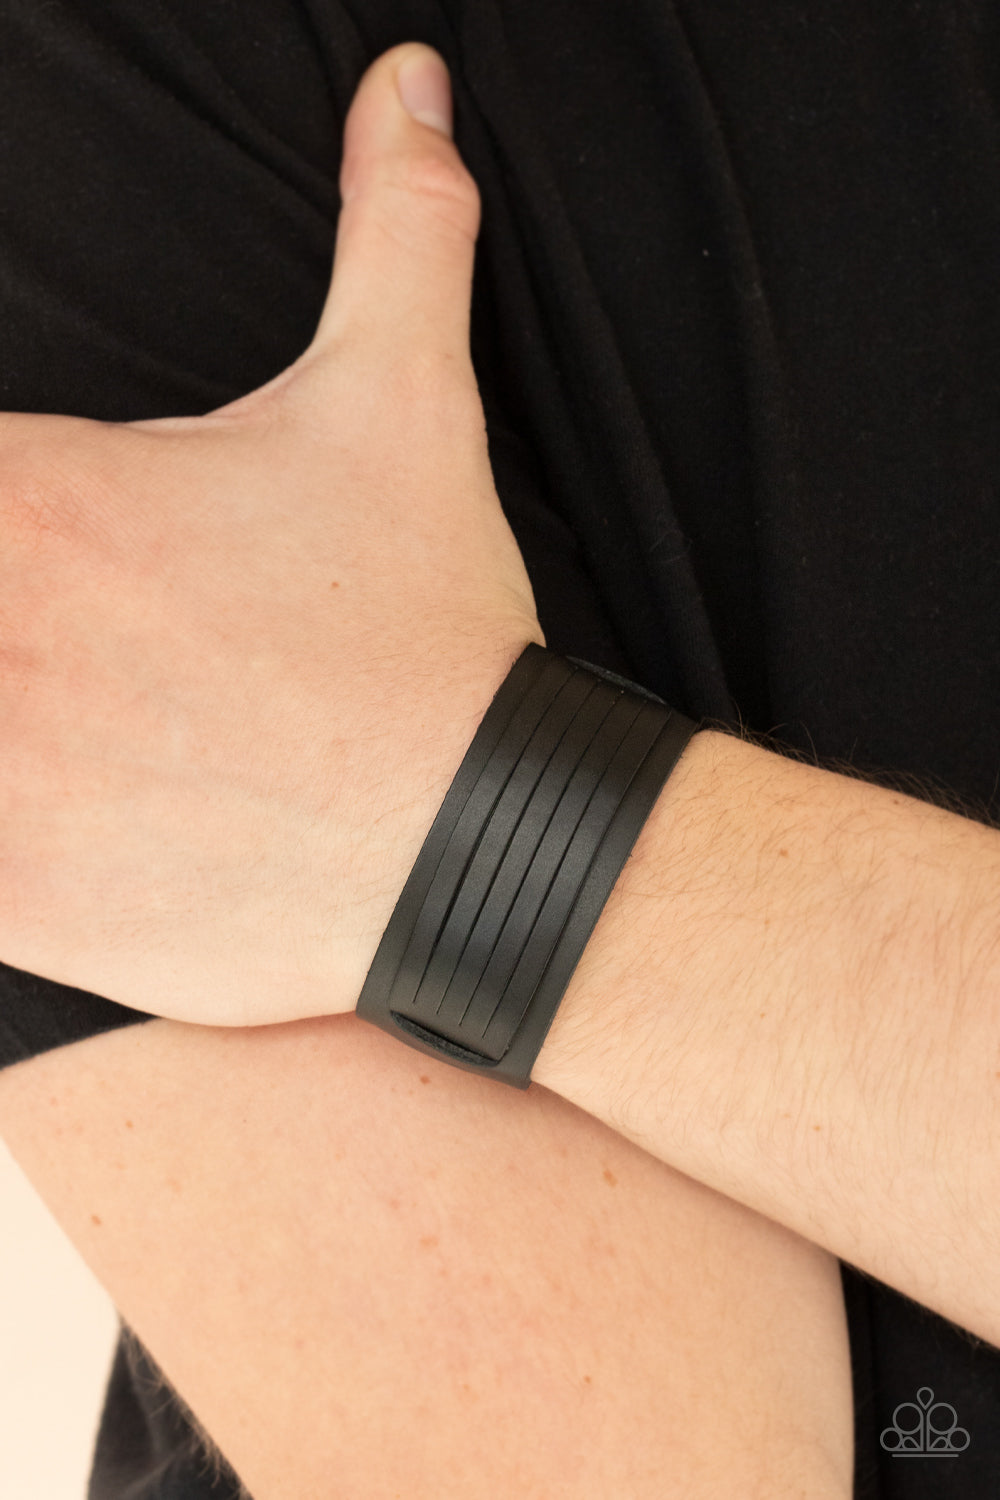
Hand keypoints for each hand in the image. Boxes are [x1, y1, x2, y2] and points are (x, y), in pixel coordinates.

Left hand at [0, 43, 543, 1029]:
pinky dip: (8, 833)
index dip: (8, 516)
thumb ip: (391, 231)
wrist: (480, 838)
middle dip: (10, 616)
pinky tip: (75, 802)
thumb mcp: (406, 404)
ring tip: (72, 716)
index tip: (45, 553)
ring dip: (3, 710)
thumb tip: (408, 88)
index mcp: (34, 499)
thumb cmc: (426, 632)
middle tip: (71, 633)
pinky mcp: (13, 903)